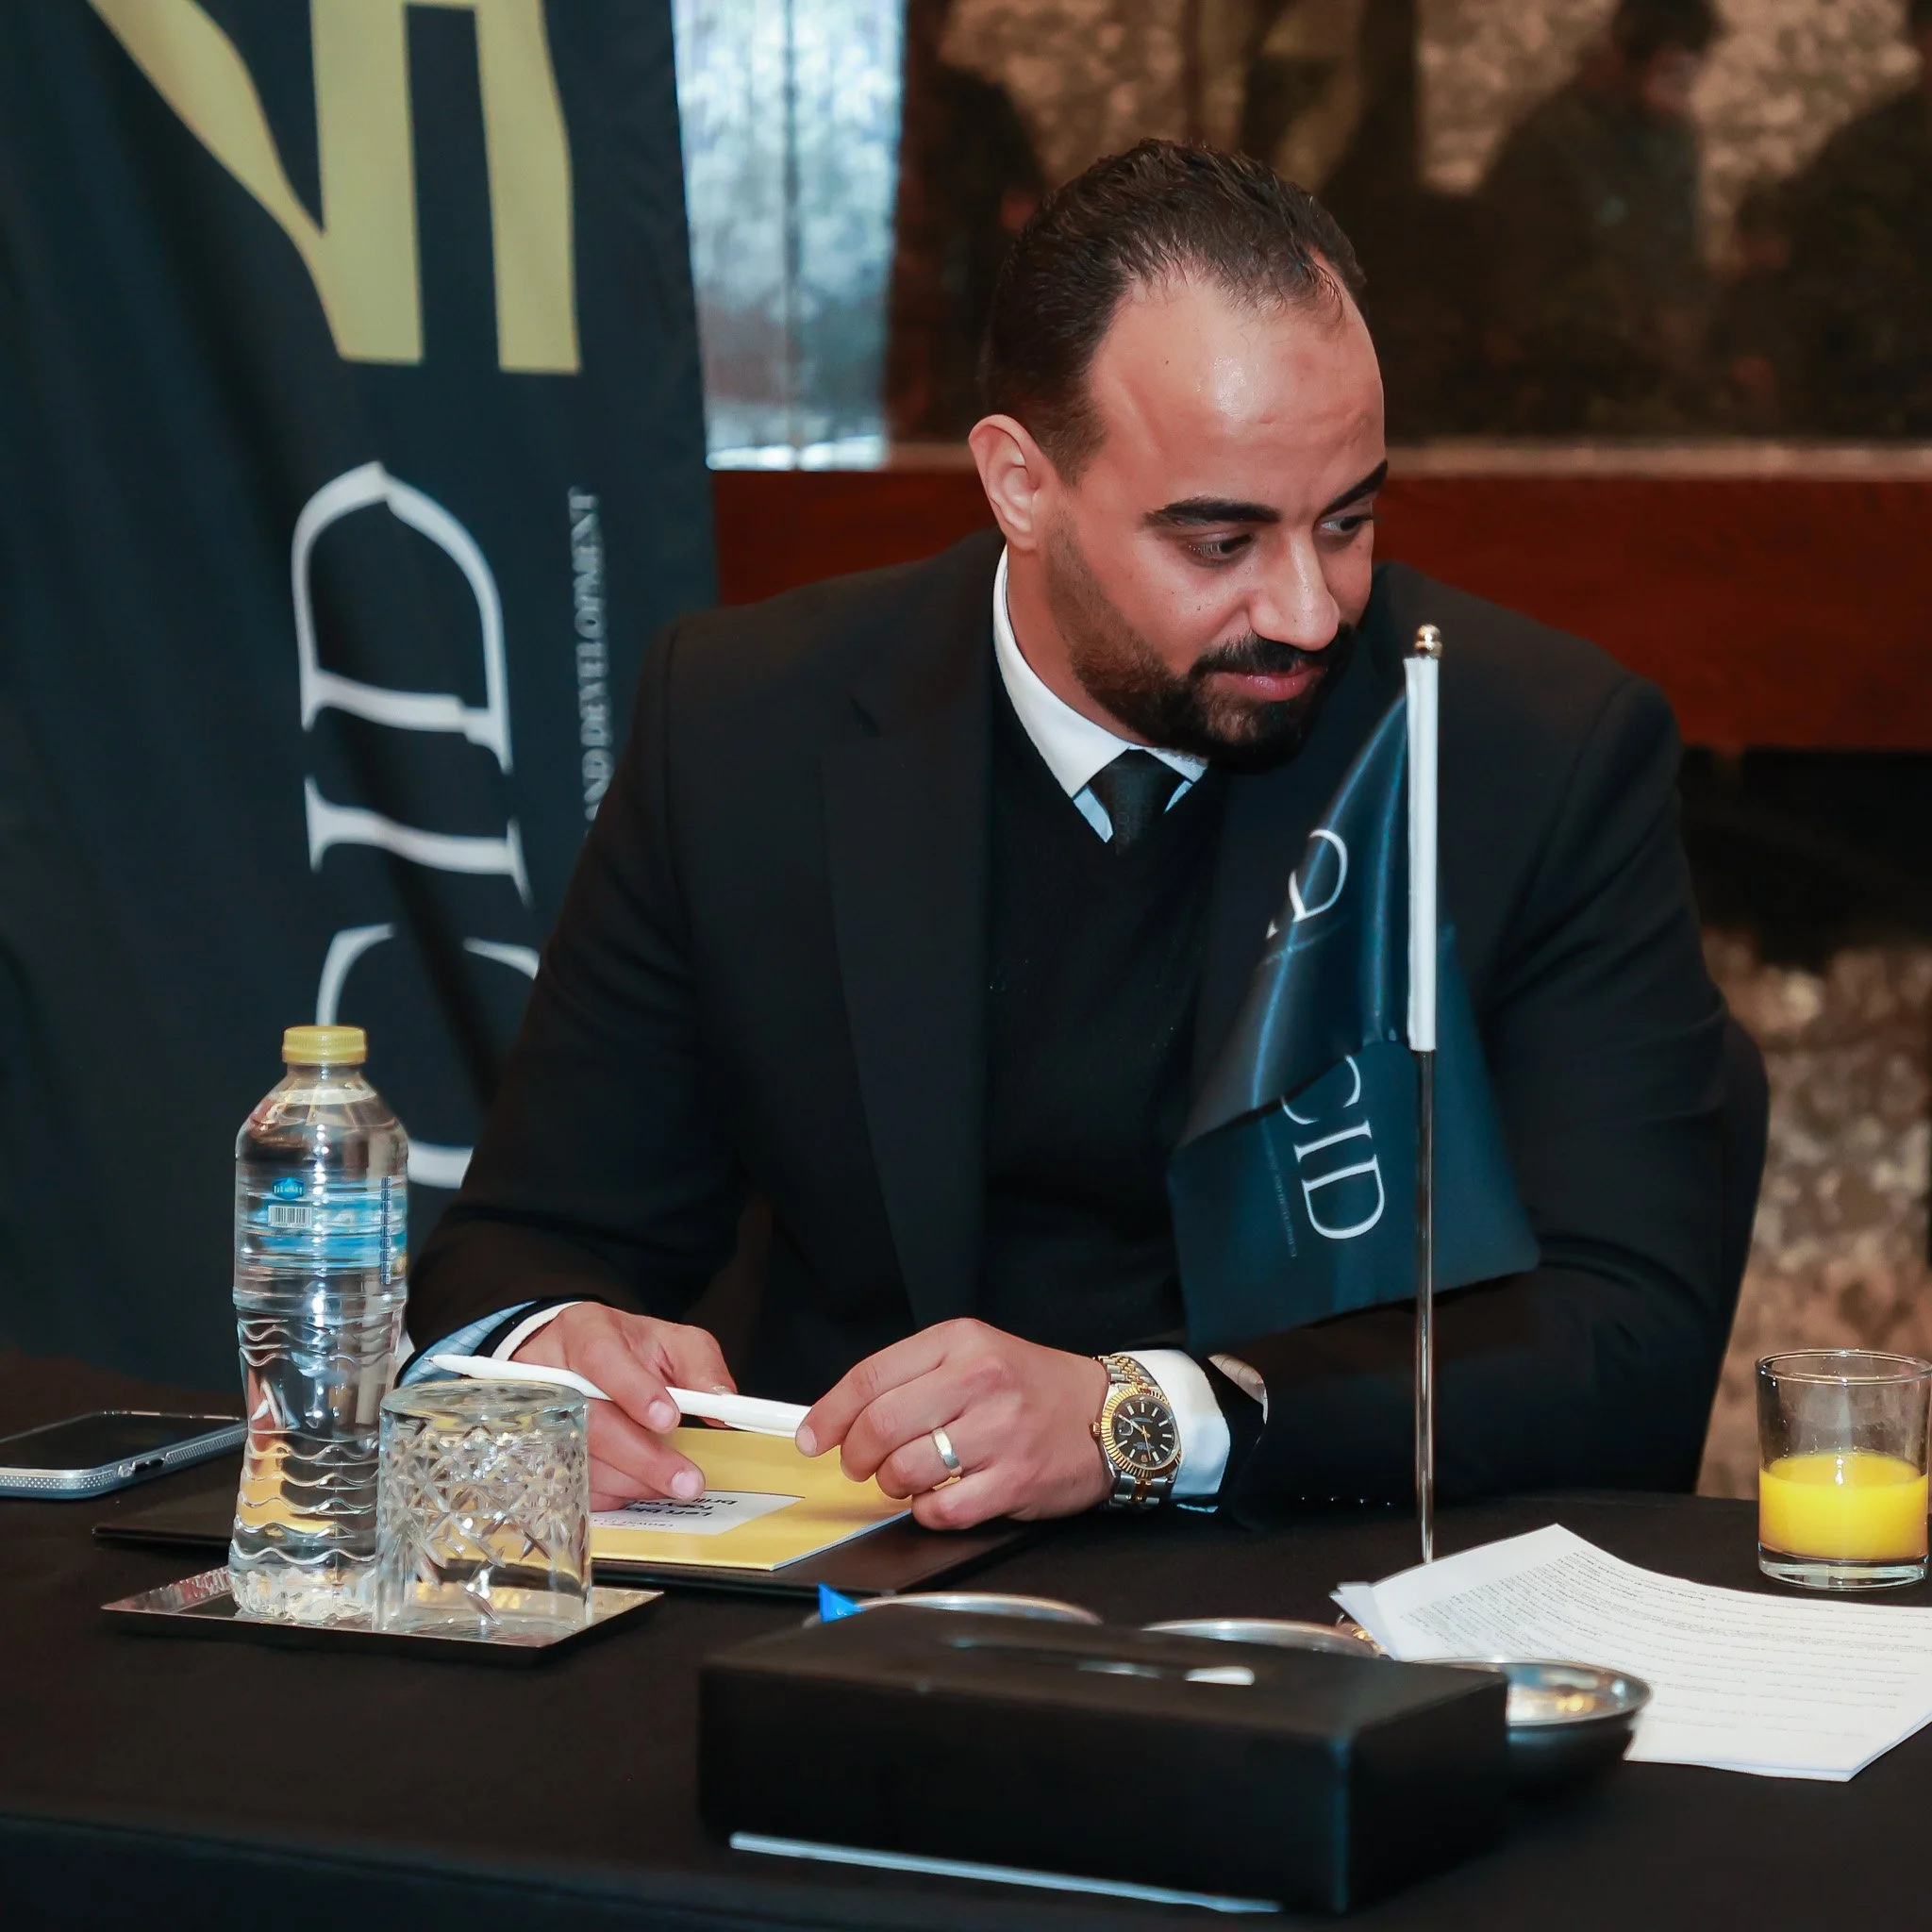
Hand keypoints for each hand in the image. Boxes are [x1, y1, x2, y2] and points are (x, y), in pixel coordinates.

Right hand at [513, 1304, 733, 1510]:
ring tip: (670, 1483)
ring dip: (632, 1480)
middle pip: (589, 1419)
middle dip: (642, 1456)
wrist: (582, 1361)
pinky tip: (639, 1486)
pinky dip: (612, 1492)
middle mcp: (548, 1369)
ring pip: (580, 1459)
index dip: (633, 1389)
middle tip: (685, 1479)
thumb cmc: (630, 1352)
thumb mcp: (672, 1343)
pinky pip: (571, 1484)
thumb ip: (700, 1365)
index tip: (669, 1419)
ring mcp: (534, 1414)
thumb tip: (721, 1403)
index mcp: (584, 1329)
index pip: (600, 1356)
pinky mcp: (534, 1452)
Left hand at [797, 1318, 1110, 1529]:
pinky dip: (928, 1511)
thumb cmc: (1034, 1388)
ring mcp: (998, 1431)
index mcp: (960, 1343)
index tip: (812, 1437)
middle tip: (861, 1465)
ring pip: (905, 1469)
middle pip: (880, 1425)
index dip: (830, 1413)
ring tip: (907, 1479)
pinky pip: (943, 1509)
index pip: (871, 1377)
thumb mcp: (976, 1354)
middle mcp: (978, 1380)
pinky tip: (939, 1497)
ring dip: (892, 1484)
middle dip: (857, 1455)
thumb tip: (844, 1418)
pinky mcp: (1014, 1479)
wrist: (1110, 1415)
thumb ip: (915, 1376)